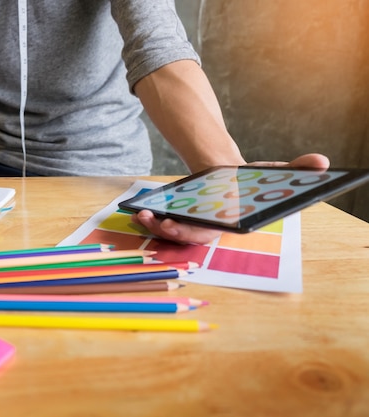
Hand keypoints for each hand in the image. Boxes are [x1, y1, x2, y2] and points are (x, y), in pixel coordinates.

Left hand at [131, 153, 330, 243]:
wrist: (230, 178)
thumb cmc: (249, 181)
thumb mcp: (268, 172)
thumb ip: (294, 168)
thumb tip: (322, 162)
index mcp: (229, 221)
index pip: (211, 232)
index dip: (192, 231)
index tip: (171, 223)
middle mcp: (210, 228)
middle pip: (188, 236)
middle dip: (170, 231)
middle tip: (157, 221)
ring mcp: (193, 224)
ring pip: (173, 233)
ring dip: (155, 227)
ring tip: (143, 215)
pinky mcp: (179, 218)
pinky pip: (164, 224)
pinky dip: (150, 219)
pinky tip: (140, 211)